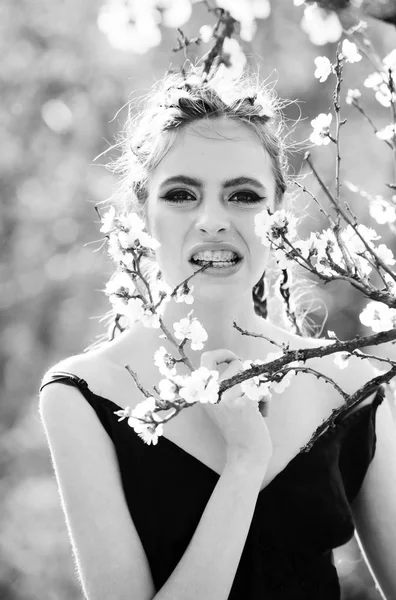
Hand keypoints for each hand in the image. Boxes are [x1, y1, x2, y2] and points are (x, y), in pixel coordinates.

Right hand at [200, 349, 272, 467]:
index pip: (207, 359)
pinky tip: (261, 415)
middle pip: (237, 365)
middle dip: (249, 377)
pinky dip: (266, 400)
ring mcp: (227, 399)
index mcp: (203, 393)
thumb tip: (241, 361)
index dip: (222, 354)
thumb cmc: (239, 426)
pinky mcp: (243, 404)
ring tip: (255, 408)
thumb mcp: (223, 402)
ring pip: (251, 377)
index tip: (234, 359)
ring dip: (259, 391)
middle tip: (249, 396)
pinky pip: (261, 389)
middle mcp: (211, 394)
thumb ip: (226, 382)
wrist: (246, 454)